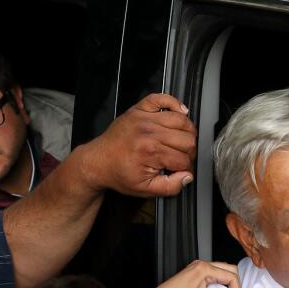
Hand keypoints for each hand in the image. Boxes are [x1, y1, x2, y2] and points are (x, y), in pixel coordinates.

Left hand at [81, 92, 197, 196]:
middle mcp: (149, 132)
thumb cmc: (119, 173)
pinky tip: (180, 113)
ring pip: (182, 120)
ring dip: (187, 132)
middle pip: (188, 139)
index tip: (181, 172)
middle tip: (180, 159)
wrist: (99, 161)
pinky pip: (162, 98)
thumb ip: (170, 187)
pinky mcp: (139, 109)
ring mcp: (144, 117)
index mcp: (150, 152)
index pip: (184, 159)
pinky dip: (174, 103)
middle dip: (189, 152)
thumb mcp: (145, 189)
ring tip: (180, 142)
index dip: (186, 169)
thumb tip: (187, 177)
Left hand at [128, 260, 241, 287]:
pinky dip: (219, 283)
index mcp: (204, 268)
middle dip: (235, 283)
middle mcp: (201, 265)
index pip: (230, 275)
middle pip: (227, 269)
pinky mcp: (193, 274)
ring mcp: (196, 268)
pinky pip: (212, 275)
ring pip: (220, 271)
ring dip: (227, 283)